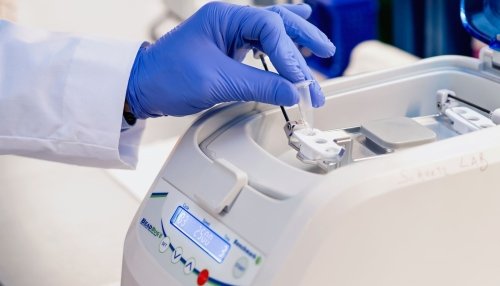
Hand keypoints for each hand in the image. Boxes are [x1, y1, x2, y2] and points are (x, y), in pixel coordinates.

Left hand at [126, 2, 334, 117]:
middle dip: (303, 38)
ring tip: (320, 47)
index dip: (290, 55)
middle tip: (326, 51)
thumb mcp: (216, 82)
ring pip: (273, 32)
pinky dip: (281, 46)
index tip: (302, 81)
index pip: (270, 29)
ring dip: (297, 42)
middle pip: (277, 22)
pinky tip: (296, 42)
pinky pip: (262, 44)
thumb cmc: (166, 77)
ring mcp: (229, 34)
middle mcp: (229, 21)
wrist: (142, 87)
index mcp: (224, 18)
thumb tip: (294, 93)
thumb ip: (259, 85)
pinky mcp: (229, 49)